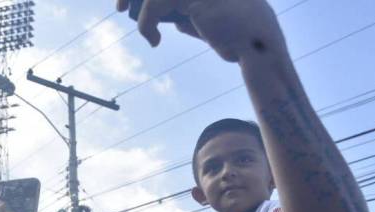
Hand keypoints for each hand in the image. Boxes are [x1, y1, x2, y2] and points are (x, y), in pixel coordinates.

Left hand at [119, 0, 285, 62]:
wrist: (255, 44)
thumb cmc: (233, 34)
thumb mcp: (203, 18)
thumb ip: (185, 10)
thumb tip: (166, 16)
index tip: (125, 2)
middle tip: (119, 8)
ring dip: (142, 11)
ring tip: (147, 33)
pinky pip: (155, 5)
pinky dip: (147, 24)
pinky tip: (154, 41)